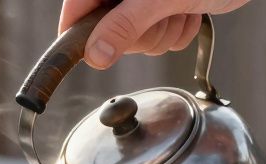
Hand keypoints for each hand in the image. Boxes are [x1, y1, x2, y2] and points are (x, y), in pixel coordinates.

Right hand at [59, 0, 253, 68]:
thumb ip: (124, 26)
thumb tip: (95, 55)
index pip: (77, 10)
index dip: (80, 35)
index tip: (90, 54)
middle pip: (108, 33)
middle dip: (140, 34)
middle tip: (160, 15)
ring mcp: (143, 2)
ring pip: (138, 41)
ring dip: (164, 33)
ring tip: (180, 8)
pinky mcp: (163, 10)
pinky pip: (160, 40)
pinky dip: (178, 32)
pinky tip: (189, 11)